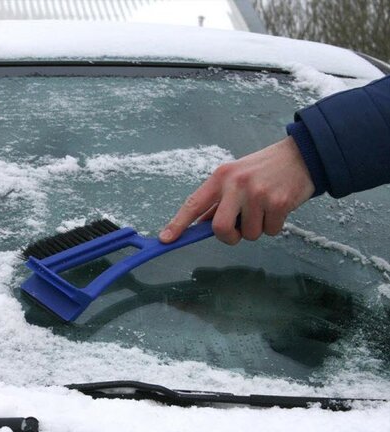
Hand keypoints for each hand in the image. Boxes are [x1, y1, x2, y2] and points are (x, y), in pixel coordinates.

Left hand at [159, 136, 314, 244]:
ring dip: (257, 228)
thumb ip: (219, 200)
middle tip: (239, 230)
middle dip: (230, 237)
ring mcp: (258, 194)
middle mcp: (236, 184)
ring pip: (249, 234)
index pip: (194, 203)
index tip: (166, 239)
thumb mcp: (236, 177)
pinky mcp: (279, 203)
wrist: (301, 155)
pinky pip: (270, 232)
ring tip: (265, 207)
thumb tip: (200, 224)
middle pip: (220, 229)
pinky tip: (278, 207)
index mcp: (221, 177)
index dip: (178, 224)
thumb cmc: (263, 170)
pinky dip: (274, 226)